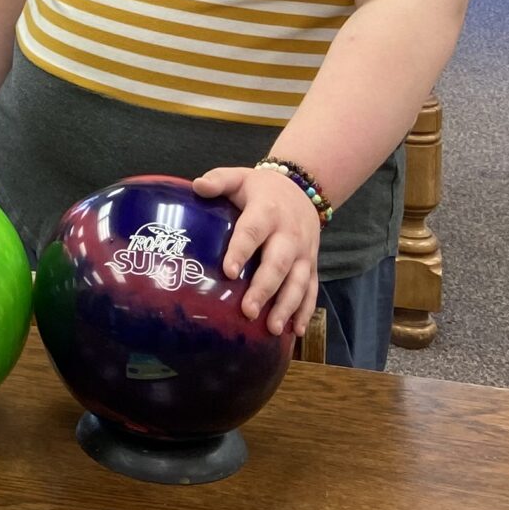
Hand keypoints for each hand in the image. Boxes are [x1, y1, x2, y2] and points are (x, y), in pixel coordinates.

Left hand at [192, 164, 320, 339]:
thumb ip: (219, 180)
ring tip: (271, 328)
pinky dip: (306, 311)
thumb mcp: (240, 177)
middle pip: (278, 263)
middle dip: (264, 289)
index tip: (228, 272)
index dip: (241, 251)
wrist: (303, 188)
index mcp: (267, 211)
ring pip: (298, 281)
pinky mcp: (311, 265)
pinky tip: (295, 332)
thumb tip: (197, 186)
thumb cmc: (261, 189)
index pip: (253, 232)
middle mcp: (289, 234)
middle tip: (248, 311)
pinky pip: (311, 289)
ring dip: (287, 306)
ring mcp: (303, 252)